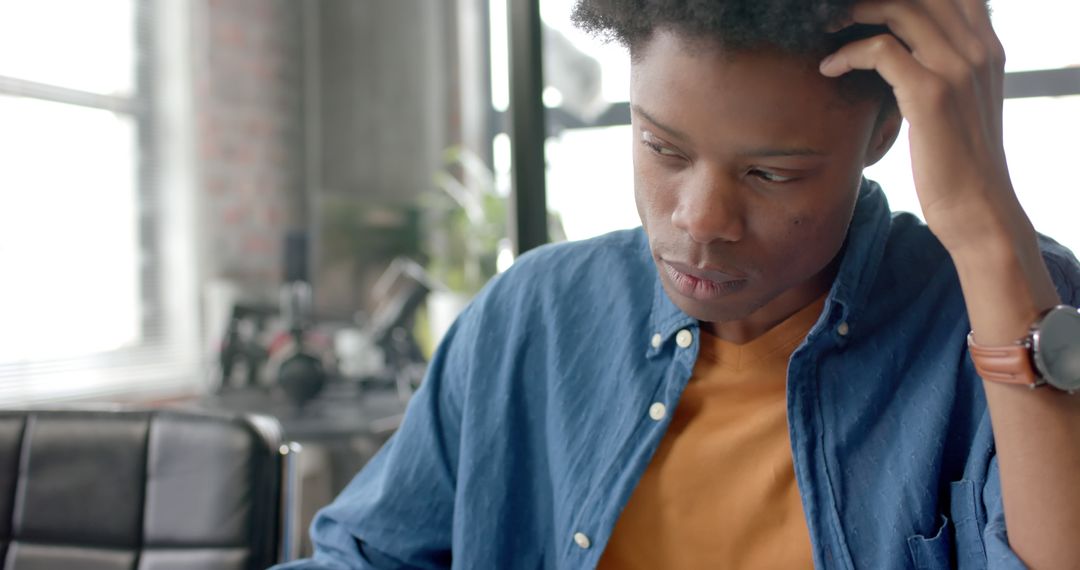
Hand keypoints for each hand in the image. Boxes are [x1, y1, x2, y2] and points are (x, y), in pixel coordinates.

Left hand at [819, 0, 1027, 253]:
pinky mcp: (931, 94)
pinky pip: (880, 50)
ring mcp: (958, 68)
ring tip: (828, 31)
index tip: (868, 11)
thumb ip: (943, 70)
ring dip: (854, 14)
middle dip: (873, 1)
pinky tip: (829, 69)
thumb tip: (902, 53)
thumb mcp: (961, 104)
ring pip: (899, 10)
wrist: (978, 209)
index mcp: (988, 47)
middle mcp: (979, 49)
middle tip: (839, 13)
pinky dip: (847, 54)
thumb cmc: (960, 163)